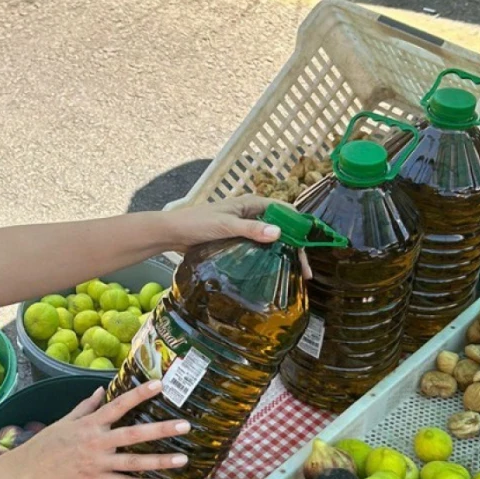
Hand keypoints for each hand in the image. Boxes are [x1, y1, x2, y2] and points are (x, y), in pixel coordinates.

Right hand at [14, 381, 190, 478]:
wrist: (29, 471)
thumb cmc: (46, 444)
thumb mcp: (65, 420)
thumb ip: (87, 406)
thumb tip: (102, 389)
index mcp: (91, 423)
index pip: (119, 404)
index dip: (139, 394)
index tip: (159, 384)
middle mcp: (97, 441)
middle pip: (134, 434)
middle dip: (161, 429)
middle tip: (185, 425)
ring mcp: (98, 463)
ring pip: (134, 462)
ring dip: (160, 461)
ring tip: (182, 459)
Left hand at [164, 194, 311, 277]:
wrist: (172, 233)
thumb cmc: (196, 223)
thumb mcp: (225, 226)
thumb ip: (250, 229)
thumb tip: (278, 233)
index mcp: (251, 203)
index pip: (285, 212)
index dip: (299, 228)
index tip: (307, 248)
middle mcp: (251, 213)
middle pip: (281, 229)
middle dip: (294, 248)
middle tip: (304, 271)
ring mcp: (244, 227)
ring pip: (270, 240)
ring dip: (282, 255)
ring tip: (294, 275)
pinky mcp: (236, 240)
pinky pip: (257, 248)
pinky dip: (268, 259)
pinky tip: (273, 273)